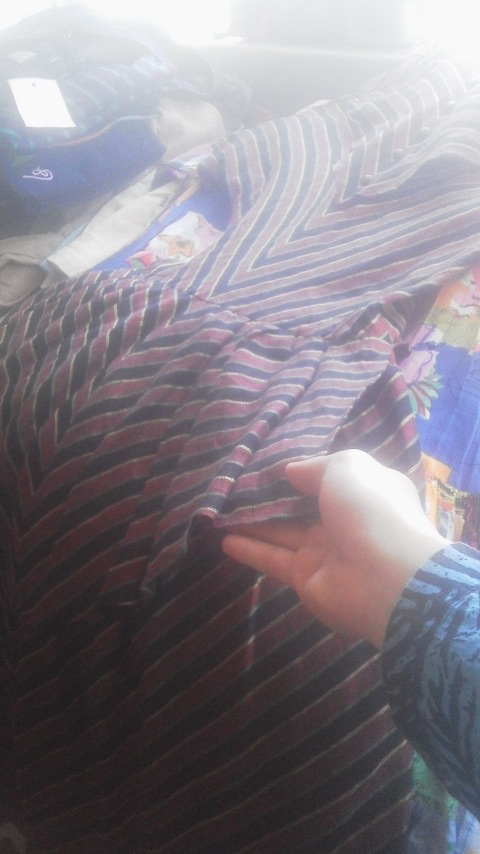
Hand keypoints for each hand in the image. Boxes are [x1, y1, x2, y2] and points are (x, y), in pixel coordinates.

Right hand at [222, 450, 449, 648]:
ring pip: (283, 532)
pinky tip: (221, 538)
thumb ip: (314, 467)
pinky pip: (273, 558)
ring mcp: (326, 552)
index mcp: (366, 491)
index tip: (271, 463)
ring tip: (220, 508)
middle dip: (275, 497)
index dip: (305, 471)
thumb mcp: (346, 467)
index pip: (332, 477)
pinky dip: (248, 548)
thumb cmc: (371, 511)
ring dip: (254, 521)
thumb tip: (290, 472)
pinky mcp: (305, 578)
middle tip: (237, 485)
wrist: (387, 579)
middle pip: (303, 506)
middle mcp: (346, 521)